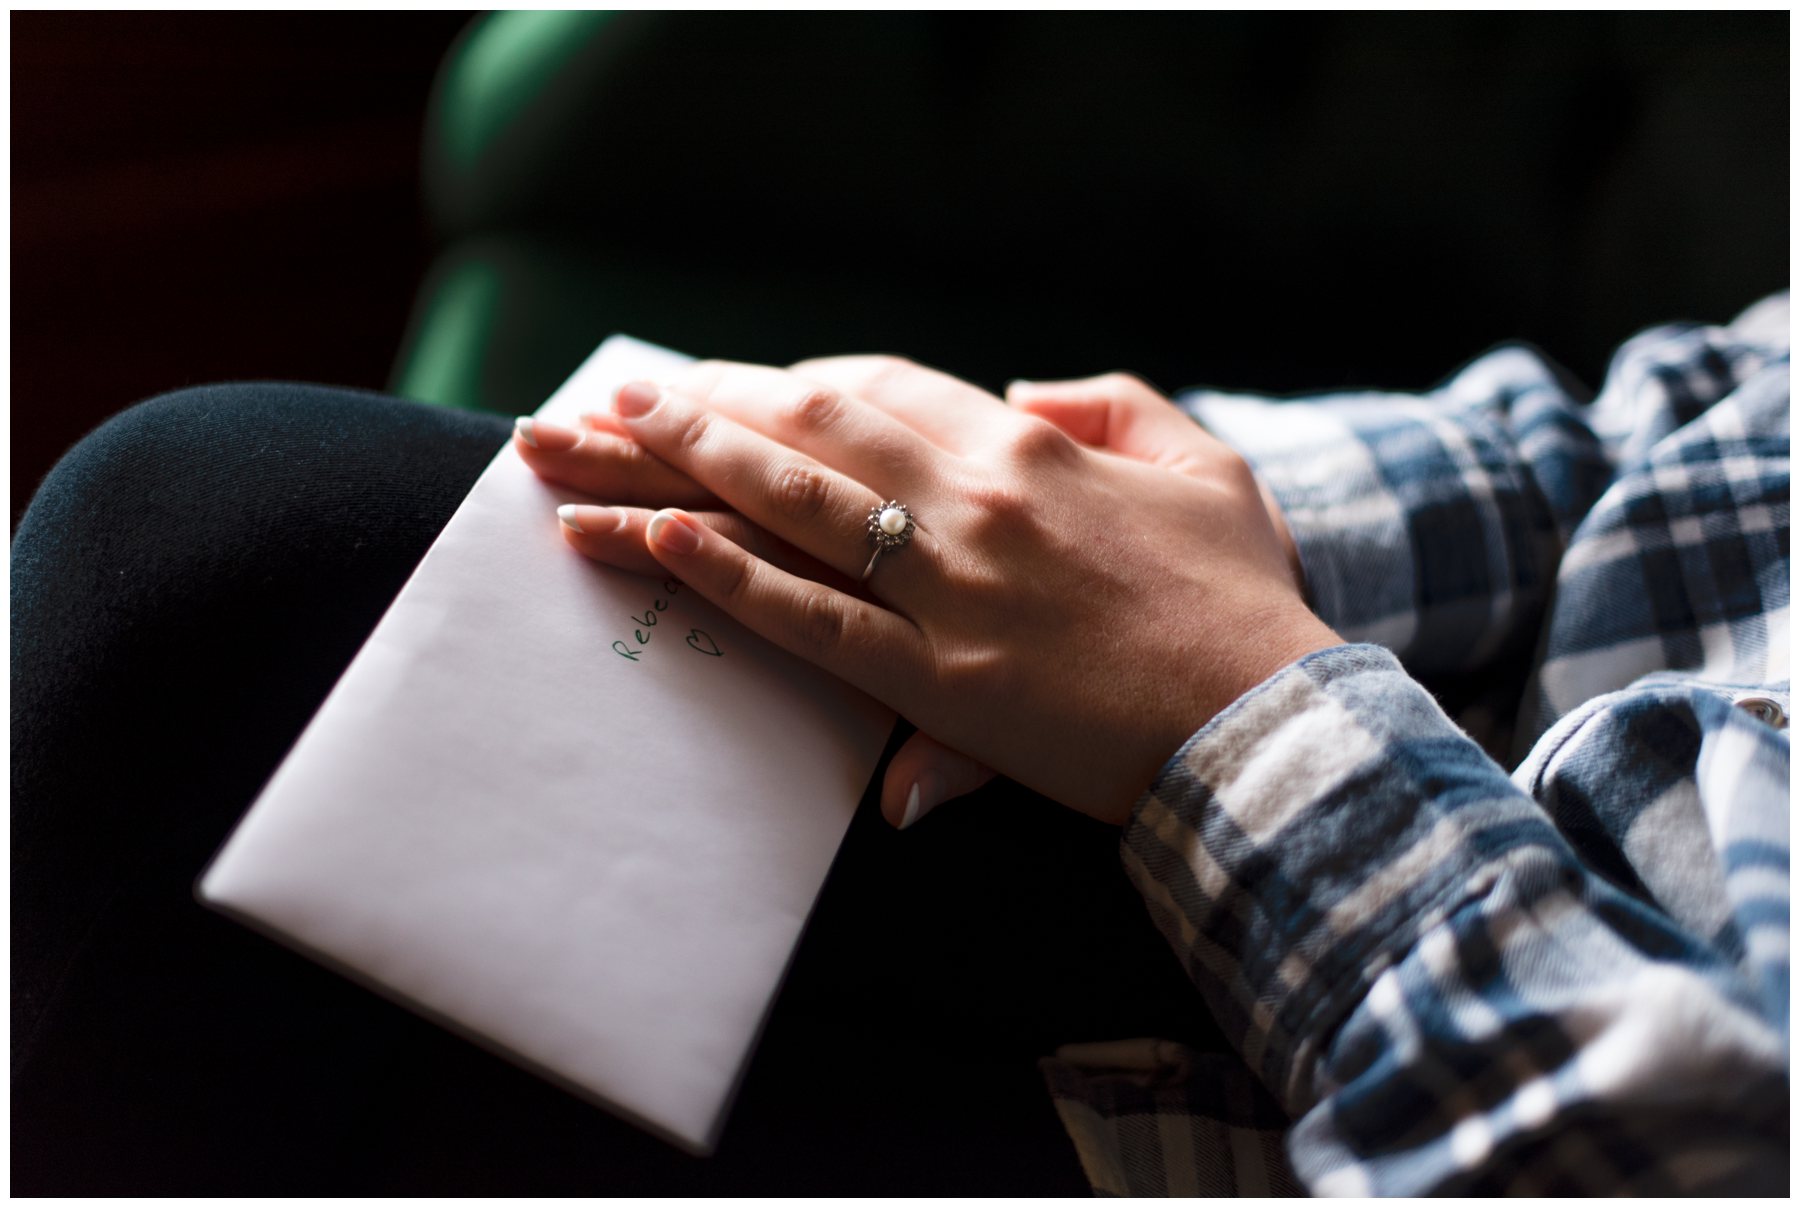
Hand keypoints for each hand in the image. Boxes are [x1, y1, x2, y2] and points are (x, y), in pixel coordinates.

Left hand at [520, 356, 1338, 826]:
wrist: (1277, 716)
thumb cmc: (1245, 593)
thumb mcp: (1203, 465)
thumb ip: (1110, 405)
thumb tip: (1024, 393)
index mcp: (1028, 449)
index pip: (875, 390)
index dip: (779, 383)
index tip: (712, 384)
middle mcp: (974, 499)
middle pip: (802, 433)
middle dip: (688, 415)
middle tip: (597, 404)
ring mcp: (952, 588)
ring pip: (787, 511)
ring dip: (673, 472)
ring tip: (580, 453)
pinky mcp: (944, 680)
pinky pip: (813, 619)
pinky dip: (727, 576)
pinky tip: (657, 543)